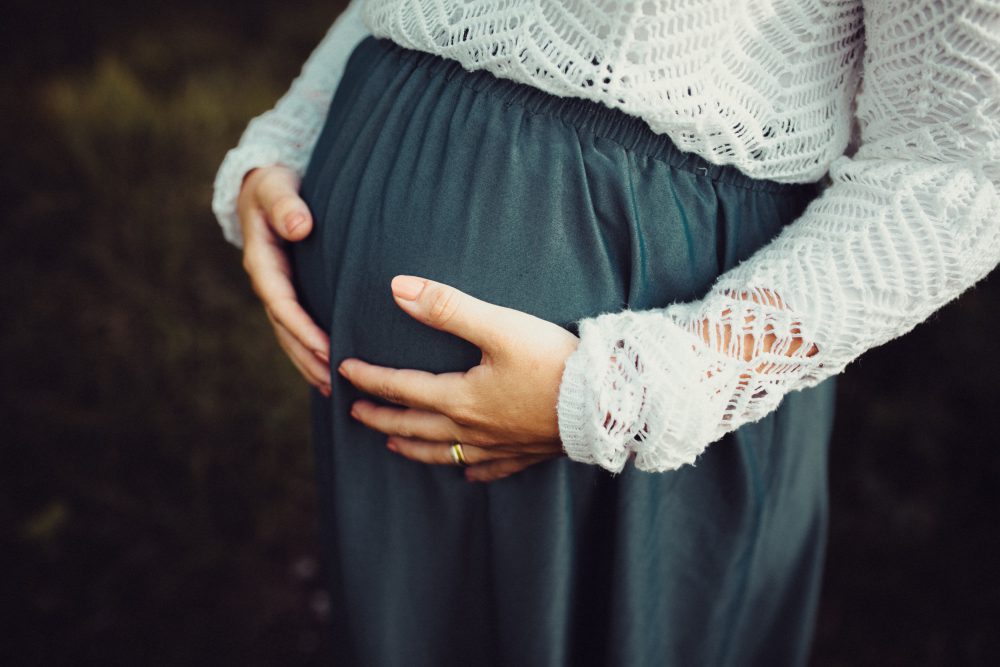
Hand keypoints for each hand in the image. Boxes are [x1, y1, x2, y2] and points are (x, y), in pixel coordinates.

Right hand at [237, 164, 330, 396]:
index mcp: (263, 263)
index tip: (326, 349)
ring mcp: (278, 292)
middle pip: (286, 330)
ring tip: (335, 391)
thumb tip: (299, 225)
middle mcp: (268, 283)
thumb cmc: (275, 187)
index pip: (282, 304)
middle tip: (335, 383)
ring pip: (291, 336)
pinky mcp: (291, 294)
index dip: (303, 329)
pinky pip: (300, 329)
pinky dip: (313, 351)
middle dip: (308, 358)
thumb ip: (286, 205)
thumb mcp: (277, 188)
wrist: (267, 188)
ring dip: (310, 363)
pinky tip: (333, 371)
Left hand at [337, 276, 580, 482]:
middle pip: (413, 426)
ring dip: (413, 448)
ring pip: (443, 453)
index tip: (344, 371)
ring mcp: (498, 446)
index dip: (370, 378)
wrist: (608, 403)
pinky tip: (467, 474)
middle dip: (380, 418)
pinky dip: (471, 470)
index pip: (400, 388)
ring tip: (392, 445)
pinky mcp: (525, 454)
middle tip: (354, 414)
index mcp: (460, 397)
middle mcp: (472, 428)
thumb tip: (398, 289)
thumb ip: (447, 308)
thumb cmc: (554, 361)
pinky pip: (489, 469)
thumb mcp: (499, 326)